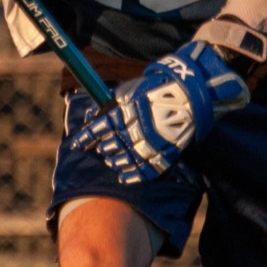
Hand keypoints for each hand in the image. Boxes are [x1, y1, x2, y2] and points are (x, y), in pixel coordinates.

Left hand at [68, 41, 248, 182]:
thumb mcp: (130, 90)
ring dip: (115, 161)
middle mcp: (134, 130)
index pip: (98, 128)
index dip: (85, 137)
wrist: (189, 94)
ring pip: (125, 160)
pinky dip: (132, 176)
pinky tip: (124, 177)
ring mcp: (150, 144)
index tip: (77, 144)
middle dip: (104, 148)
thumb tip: (94, 116)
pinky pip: (144, 171)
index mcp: (125, 112)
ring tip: (112, 161)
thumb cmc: (155, 89)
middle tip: (102, 149)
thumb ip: (112, 103)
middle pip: (111, 145)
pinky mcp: (164, 154)